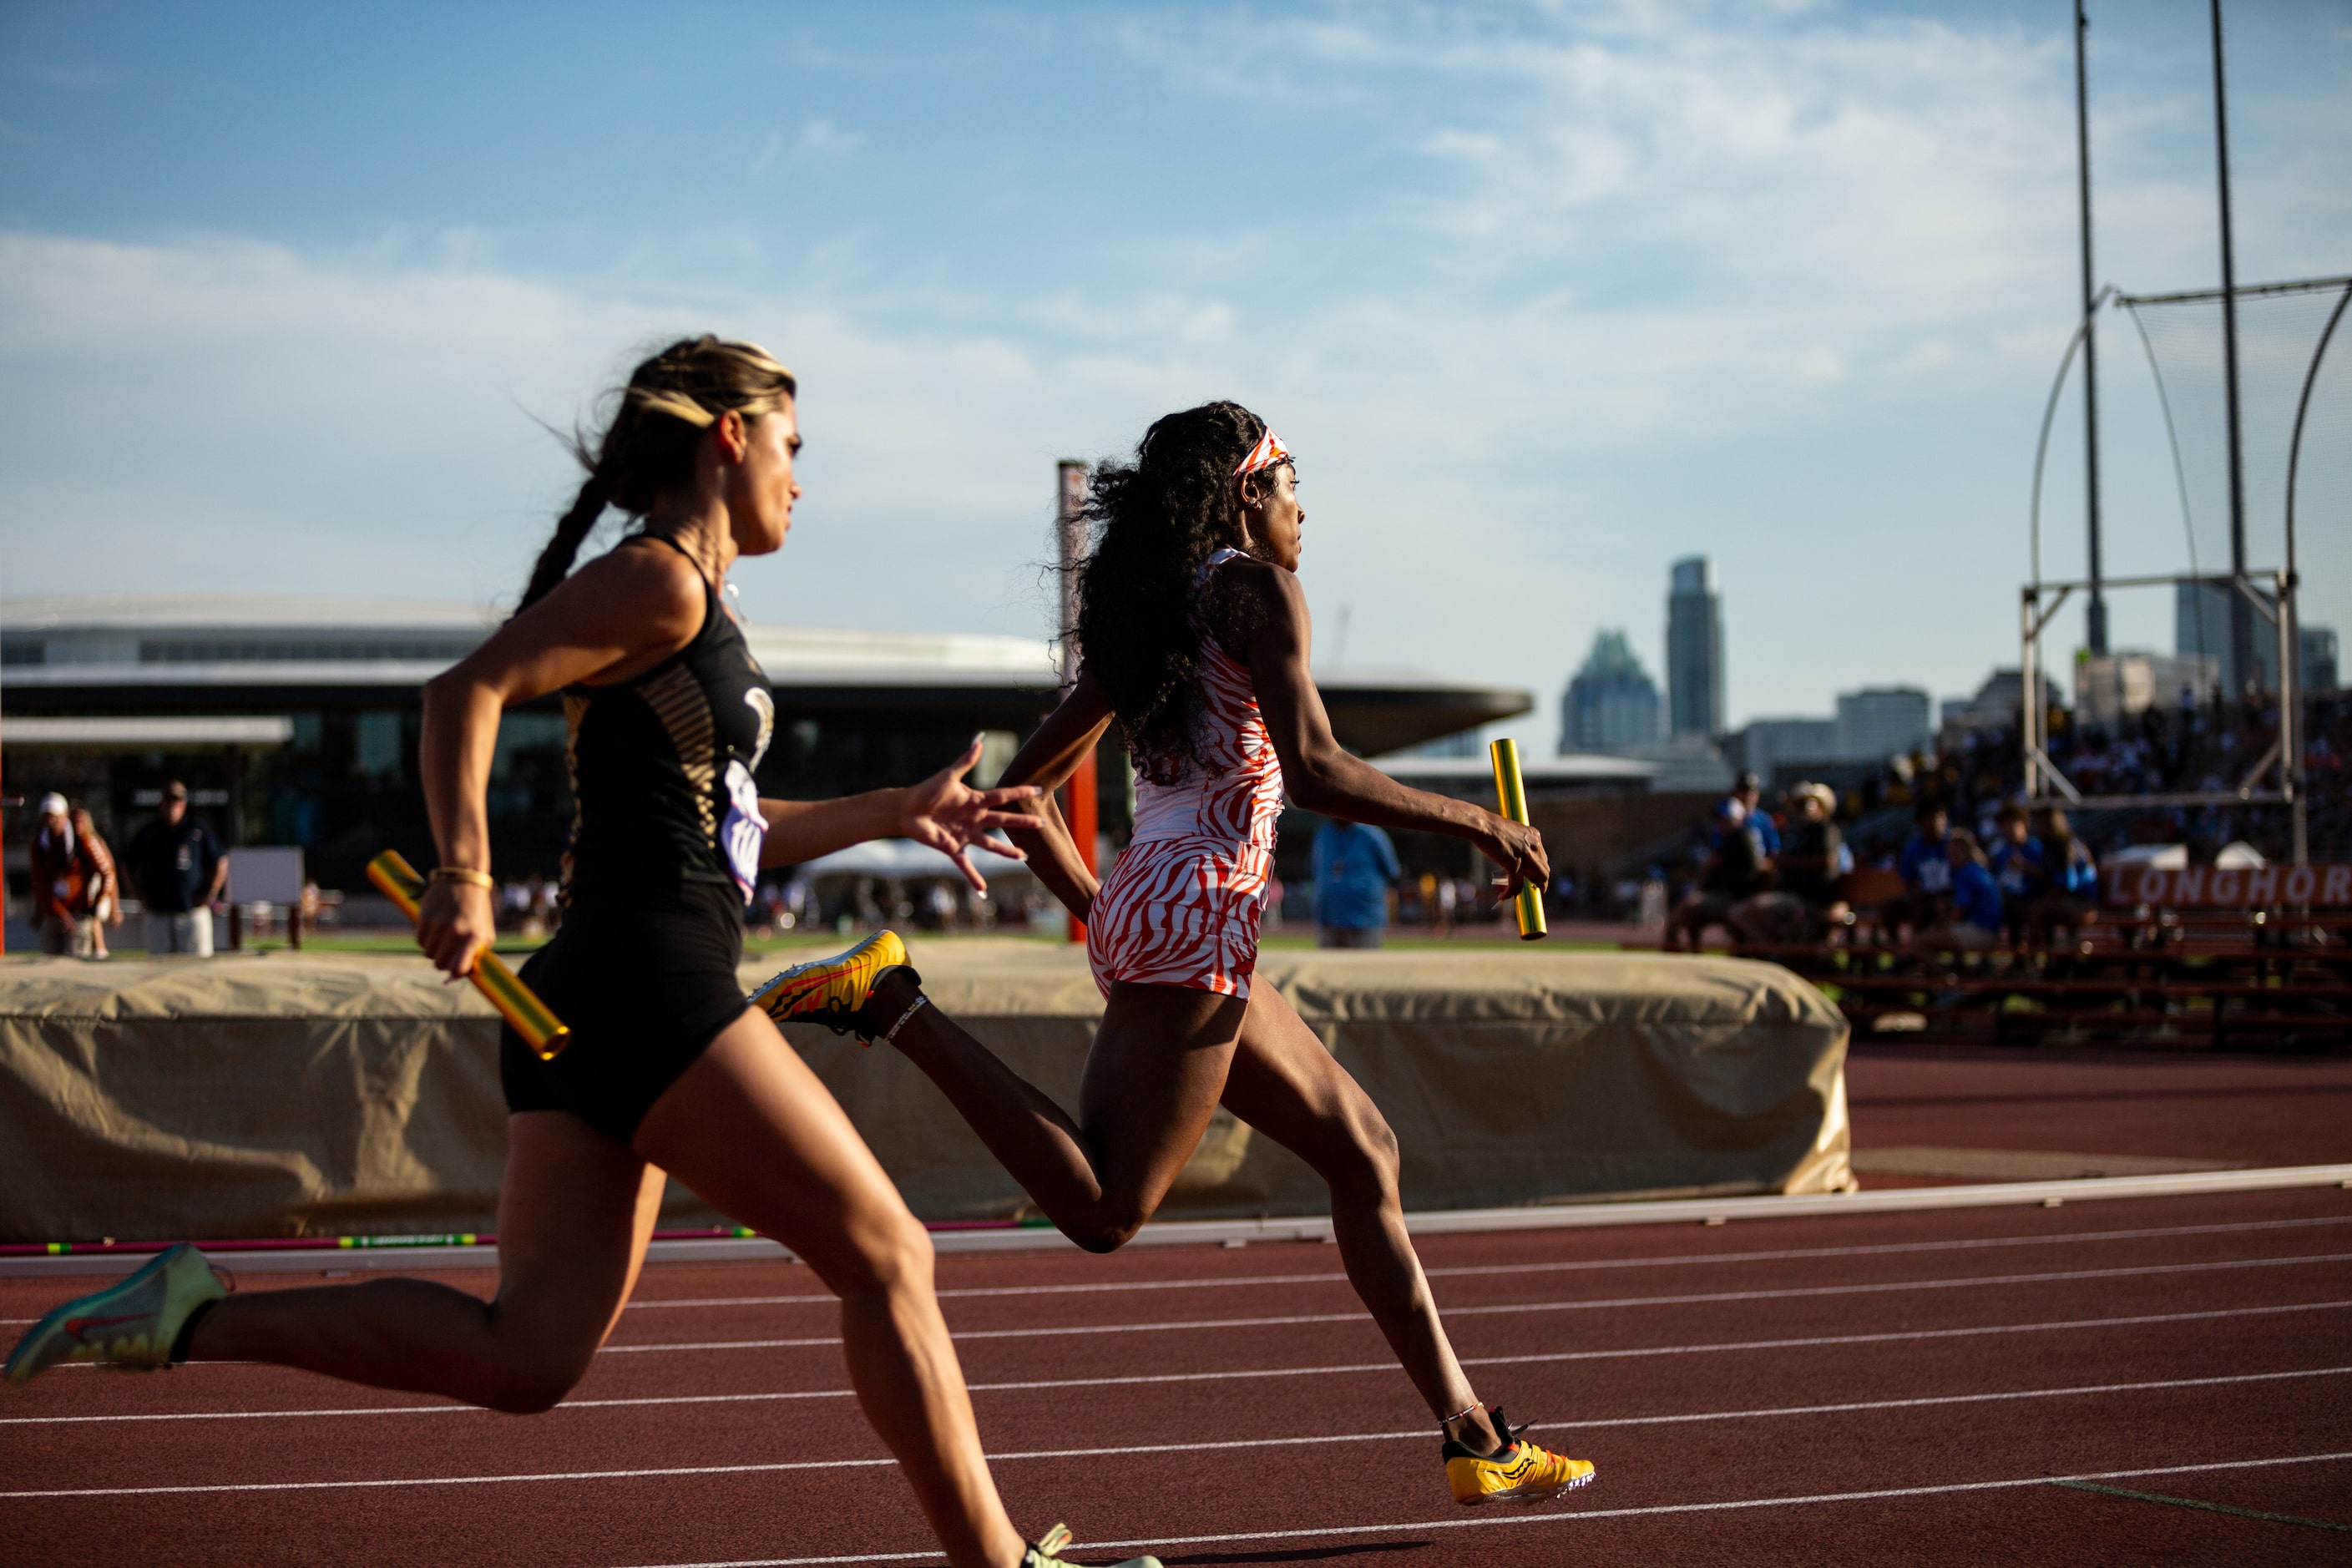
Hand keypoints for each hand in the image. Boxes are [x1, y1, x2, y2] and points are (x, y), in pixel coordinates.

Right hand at [416, 878, 495, 982]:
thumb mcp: (485, 932)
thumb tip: (458, 977)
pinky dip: (425, 939)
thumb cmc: (477, 911)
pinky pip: (419, 940)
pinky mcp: (425, 918)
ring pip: (428, 953)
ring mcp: (439, 925)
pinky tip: (434, 929)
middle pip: (440, 964)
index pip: (459, 968)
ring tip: (443, 936)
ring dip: (434, 949)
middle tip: (448, 952)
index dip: (455, 973)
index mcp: (474, 937)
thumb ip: (476, 955)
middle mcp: (456, 932)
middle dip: (443, 961)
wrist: (464, 880)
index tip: (455, 969)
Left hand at [900, 734, 1043, 893]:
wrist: (907, 809)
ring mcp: (965, 834)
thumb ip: (965, 761)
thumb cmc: (927, 791)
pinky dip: (973, 877)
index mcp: (975, 801)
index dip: (1019, 794)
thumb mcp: (948, 776)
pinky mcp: (953, 848)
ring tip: (1023, 857)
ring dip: (1006, 851)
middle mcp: (974, 819)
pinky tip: (983, 889)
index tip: (1037, 790)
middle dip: (1020, 824)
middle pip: (1001, 821)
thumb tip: (979, 741)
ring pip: (990, 845)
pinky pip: (965, 865)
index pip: (1001, 797)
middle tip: (1040, 825)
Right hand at [1480, 815, 1550, 896]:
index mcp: (1534, 836)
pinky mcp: (1515, 866)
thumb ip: (1515, 842)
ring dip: (1534, 888)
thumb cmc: (1490, 825)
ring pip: (1540, 879)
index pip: (1542, 857)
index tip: (1531, 874)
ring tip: (1522, 894)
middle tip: (1532, 886)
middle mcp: (1534, 847)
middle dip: (1540, 880)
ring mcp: (1526, 857)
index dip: (1538, 868)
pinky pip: (1515, 885)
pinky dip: (1509, 893)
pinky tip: (1502, 896)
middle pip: (1545, 869)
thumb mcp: (1510, 832)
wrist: (1483, 826)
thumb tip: (1510, 853)